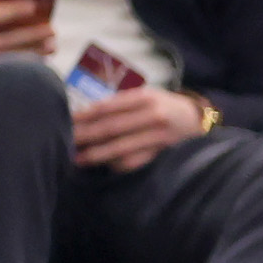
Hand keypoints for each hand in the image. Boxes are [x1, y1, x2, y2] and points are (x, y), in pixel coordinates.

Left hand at [71, 85, 207, 171]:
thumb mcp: (145, 96)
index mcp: (144, 98)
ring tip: (78, 159)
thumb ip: (120, 104)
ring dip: (97, 155)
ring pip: (122, 149)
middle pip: (111, 128)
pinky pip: (135, 162)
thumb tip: (85, 115)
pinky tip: (102, 166)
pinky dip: (117, 164)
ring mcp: (158, 138)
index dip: (84, 115)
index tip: (65, 121)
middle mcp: (152, 117)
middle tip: (65, 141)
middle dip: (85, 136)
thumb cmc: (163, 106)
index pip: (108, 107)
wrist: (197, 121)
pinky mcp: (162, 154)